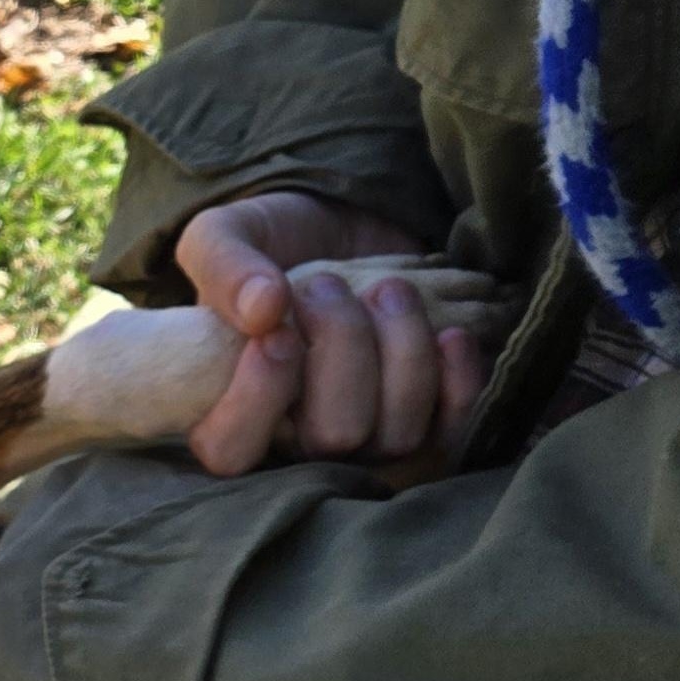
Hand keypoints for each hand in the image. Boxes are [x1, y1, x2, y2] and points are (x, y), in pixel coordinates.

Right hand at [175, 191, 486, 476]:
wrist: (342, 230)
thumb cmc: (270, 245)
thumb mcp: (222, 236)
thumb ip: (224, 265)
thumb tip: (262, 310)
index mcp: (229, 408)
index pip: (231, 450)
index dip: (256, 401)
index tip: (277, 334)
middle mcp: (296, 440)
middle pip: (332, 438)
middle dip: (344, 349)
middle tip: (327, 285)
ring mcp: (364, 441)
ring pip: (397, 436)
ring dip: (403, 350)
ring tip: (388, 290)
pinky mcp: (424, 426)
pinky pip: (452, 432)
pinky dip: (457, 378)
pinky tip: (448, 333)